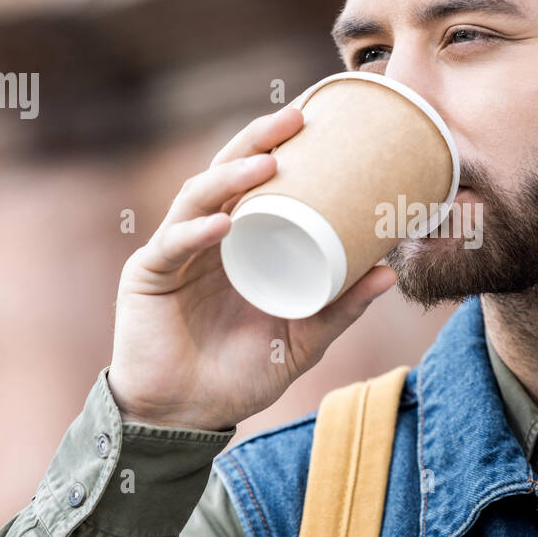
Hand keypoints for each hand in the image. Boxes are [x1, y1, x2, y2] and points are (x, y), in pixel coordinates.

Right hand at [107, 105, 396, 430]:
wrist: (187, 417)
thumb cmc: (241, 374)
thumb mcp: (303, 339)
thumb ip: (341, 308)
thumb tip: (391, 272)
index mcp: (237, 240)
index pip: (253, 180)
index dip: (276, 146)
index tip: (315, 121)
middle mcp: (204, 236)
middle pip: (225, 172)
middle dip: (257, 140)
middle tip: (296, 119)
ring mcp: (174, 253)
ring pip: (197, 196)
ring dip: (231, 174)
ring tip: (269, 162)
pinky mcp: (147, 276)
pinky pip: (172, 246)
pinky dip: (197, 231)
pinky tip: (225, 221)